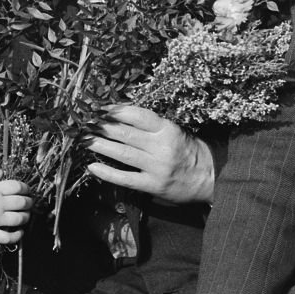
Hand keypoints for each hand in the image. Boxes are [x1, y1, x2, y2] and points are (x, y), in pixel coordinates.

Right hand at [0, 171, 31, 243]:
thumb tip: (0, 172)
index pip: (16, 186)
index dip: (25, 187)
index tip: (27, 190)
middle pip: (21, 202)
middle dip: (28, 202)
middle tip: (30, 203)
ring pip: (18, 219)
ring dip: (25, 218)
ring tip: (26, 216)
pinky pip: (8, 237)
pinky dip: (16, 236)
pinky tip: (20, 233)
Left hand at [86, 105, 214, 204]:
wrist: (209, 177)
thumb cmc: (187, 149)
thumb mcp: (173, 130)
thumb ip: (150, 124)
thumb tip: (118, 113)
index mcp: (167, 129)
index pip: (137, 116)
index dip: (116, 110)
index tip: (99, 107)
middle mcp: (161, 147)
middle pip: (125, 133)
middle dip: (102, 127)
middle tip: (85, 123)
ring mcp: (156, 167)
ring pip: (122, 154)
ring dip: (100, 146)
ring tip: (84, 140)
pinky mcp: (153, 185)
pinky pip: (125, 179)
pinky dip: (107, 173)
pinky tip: (92, 167)